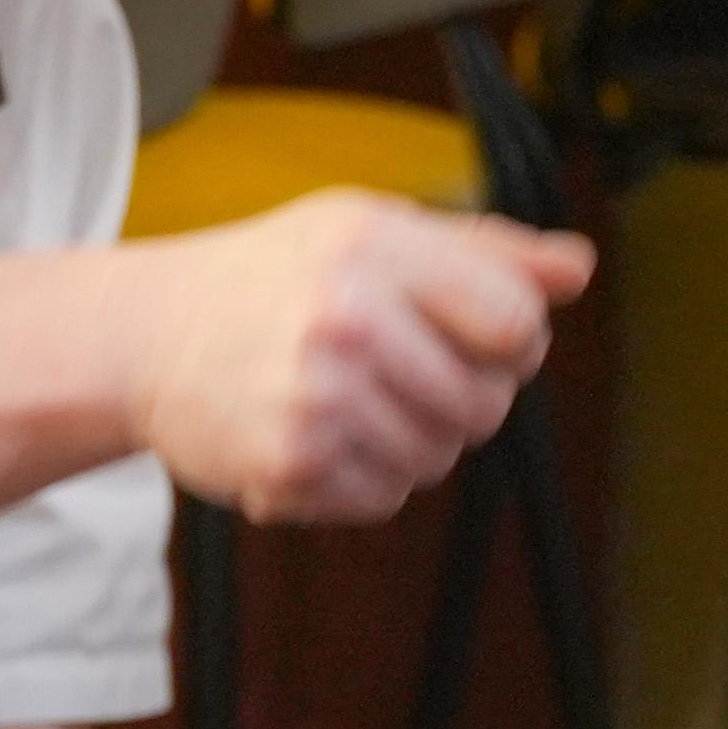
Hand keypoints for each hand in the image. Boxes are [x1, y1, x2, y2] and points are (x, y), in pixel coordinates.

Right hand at [129, 197, 591, 523]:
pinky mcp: (289, 468)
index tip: (474, 336)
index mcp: (374, 246)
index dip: (513, 342)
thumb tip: (578, 269)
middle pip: (487, 402)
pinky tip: (319, 434)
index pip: (516, 324)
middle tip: (400, 371)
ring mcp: (314, 399)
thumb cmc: (275, 277)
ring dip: (412, 440)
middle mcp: (344, 319)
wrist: (149, 337)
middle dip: (462, 395)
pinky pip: (386, 497)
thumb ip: (485, 253)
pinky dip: (365, 478)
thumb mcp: (375, 231)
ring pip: (440, 457)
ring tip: (350, 400)